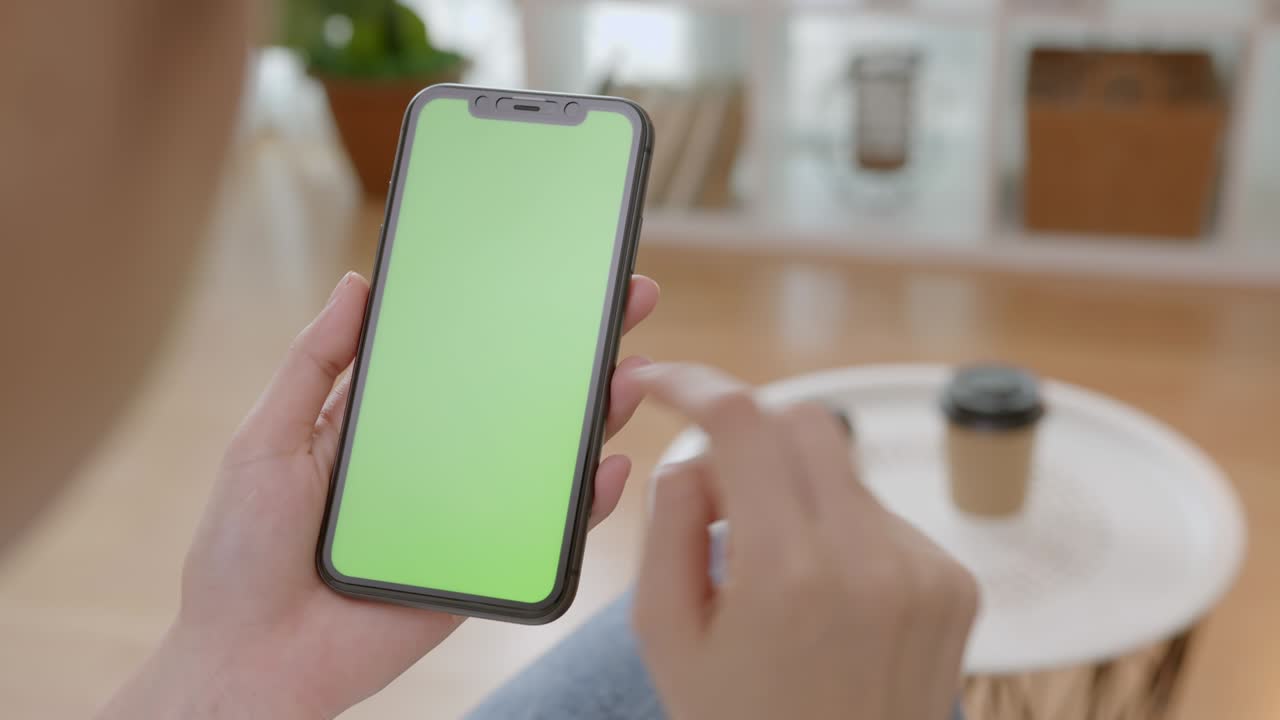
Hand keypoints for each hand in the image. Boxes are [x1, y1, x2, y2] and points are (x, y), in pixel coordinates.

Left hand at [99, 271, 659, 719]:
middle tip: (624, 302)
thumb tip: (358, 284)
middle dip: (574, 351)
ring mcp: (461, 513)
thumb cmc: (240, 554)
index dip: (506, 314)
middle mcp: (433, 461)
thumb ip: (313, 364)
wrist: (251, 661)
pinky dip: (583, 502)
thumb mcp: (266, 440)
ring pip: (541, 458)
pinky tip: (606, 467)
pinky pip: (541, 531)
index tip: (550, 272)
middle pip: (516, 397)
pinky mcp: (478, 564)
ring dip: (594, 415)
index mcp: (385, 424)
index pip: (458, 355)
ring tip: (630, 373)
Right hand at [631, 363, 977, 719]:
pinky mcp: (954, 583)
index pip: (743, 424)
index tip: (664, 382)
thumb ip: (668, 526)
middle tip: (718, 497)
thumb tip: (695, 455)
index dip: (694, 385)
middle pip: (803, 422)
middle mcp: (869, 560)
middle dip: (749, 436)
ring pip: (842, 469)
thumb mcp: (666, 638)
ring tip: (774, 576)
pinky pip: (882, 515)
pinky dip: (841, 531)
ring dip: (796, 491)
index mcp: (786, 574)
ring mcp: (923, 570)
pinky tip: (825, 599)